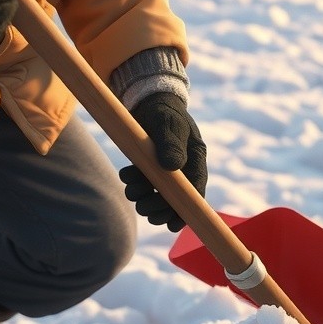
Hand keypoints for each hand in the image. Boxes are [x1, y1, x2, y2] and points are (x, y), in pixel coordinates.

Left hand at [119, 91, 207, 231]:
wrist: (147, 99)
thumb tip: (173, 167)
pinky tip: (126, 176)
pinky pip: (144, 186)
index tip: (172, 224)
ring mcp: (167, 168)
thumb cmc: (162, 109)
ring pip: (158, 196)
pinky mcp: (151, 167)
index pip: (196, 191)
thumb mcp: (166, 122)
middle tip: (141, 205)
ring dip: (143, 198)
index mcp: (196, 157)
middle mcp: (184, 166)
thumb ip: (170, 142)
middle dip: (157, 206)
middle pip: (175, 200)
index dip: (185, 211)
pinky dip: (134, 185)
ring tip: (130, 188)